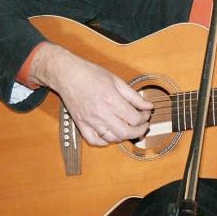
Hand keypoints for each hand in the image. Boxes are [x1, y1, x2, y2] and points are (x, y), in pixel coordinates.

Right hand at [32, 44, 153, 145]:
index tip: (146, 113)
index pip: (134, 118)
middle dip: (139, 131)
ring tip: (129, 129)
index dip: (144, 117)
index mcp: (112, 101)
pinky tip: (111, 135)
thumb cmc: (91, 74)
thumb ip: (134, 96)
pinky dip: (104, 141)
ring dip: (124, 136)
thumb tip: (148, 106)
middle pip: (126, 132)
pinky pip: (94, 140)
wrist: (68, 74)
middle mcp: (101, 113)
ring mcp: (90, 121)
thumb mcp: (117, 81)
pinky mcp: (81, 124)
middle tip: (143, 125)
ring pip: (112, 138)